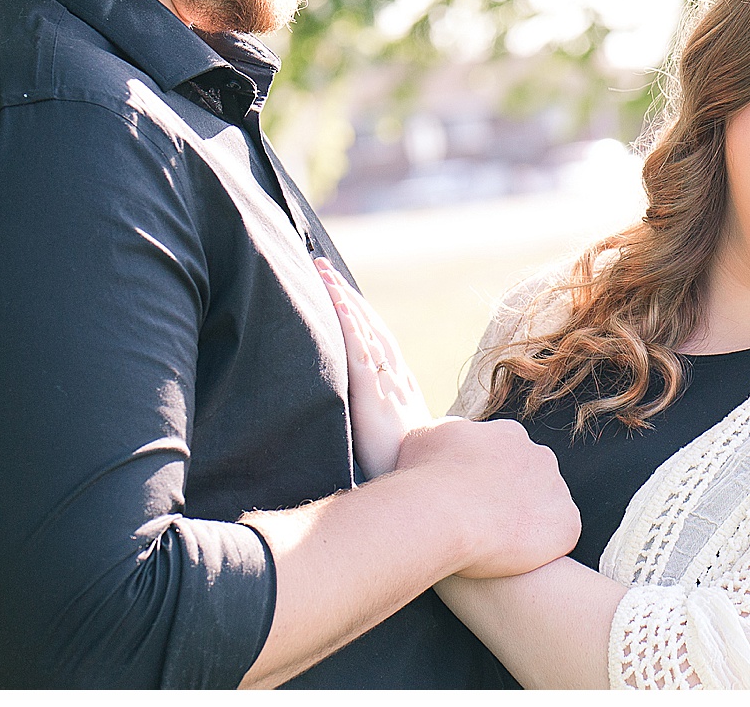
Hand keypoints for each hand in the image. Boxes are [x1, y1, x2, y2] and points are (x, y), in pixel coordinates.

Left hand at [319, 257, 431, 479]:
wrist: (427, 486)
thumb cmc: (410, 466)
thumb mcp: (396, 435)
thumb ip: (387, 418)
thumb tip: (374, 414)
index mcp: (400, 382)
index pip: (377, 335)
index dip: (358, 309)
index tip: (339, 286)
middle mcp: (395, 375)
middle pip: (369, 323)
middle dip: (345, 293)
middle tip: (322, 265)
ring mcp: (385, 383)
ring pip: (363, 331)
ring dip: (343, 300)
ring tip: (323, 273)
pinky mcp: (373, 397)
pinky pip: (360, 355)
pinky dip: (351, 328)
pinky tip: (339, 307)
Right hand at [396, 417, 581, 578]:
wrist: (442, 511)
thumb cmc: (425, 477)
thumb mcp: (424, 439)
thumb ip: (446, 439)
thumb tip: (444, 449)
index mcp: (508, 434)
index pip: (504, 456)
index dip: (485, 479)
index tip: (469, 499)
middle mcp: (539, 455)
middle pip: (529, 479)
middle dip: (510, 499)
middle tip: (483, 523)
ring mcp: (557, 490)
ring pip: (545, 509)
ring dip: (527, 524)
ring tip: (497, 545)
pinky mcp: (567, 524)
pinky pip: (559, 537)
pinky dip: (541, 549)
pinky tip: (516, 559)